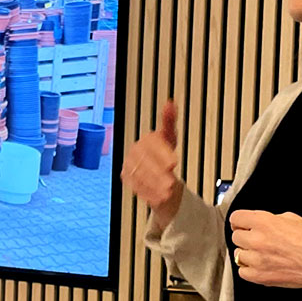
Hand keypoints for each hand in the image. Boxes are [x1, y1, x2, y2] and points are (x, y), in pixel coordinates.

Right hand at [121, 100, 184, 224]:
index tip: (174, 162)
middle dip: (159, 174)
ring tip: (168, 192)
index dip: (162, 154)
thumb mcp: (169, 136)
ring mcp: (129, 165)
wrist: (156, 170)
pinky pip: (136, 187)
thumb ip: (169, 121)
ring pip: (140, 177)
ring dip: (155, 186)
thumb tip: (170, 103)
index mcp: (144, 140)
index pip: (150, 145)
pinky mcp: (127, 178)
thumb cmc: (164, 152)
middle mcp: (134, 151)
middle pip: (144, 163)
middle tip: (172, 183)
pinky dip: (149, 193)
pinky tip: (160, 197)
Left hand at [229, 210, 301, 299]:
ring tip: (262, 253)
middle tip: (256, 239)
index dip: (240, 220)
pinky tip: (260, 265)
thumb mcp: (293, 219)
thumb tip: (263, 223)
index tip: (241, 224)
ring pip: (238, 254)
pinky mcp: (260, 276)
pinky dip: (249, 269)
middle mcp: (257, 240)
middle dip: (245, 236)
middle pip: (236, 236)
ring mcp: (257, 260)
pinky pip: (243, 272)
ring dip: (247, 253)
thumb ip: (272, 219)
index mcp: (264, 222)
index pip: (236, 217)